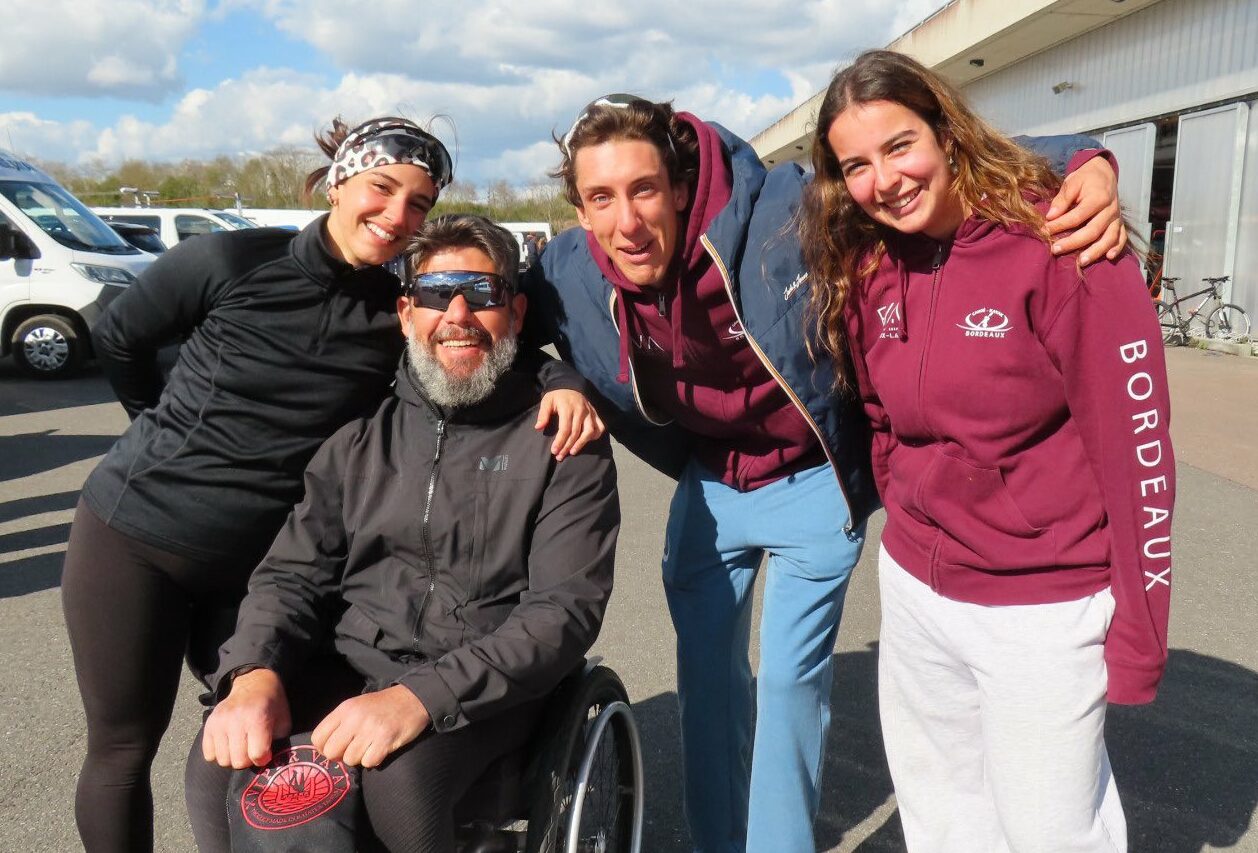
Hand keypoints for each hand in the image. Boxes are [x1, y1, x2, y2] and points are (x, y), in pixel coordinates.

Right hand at [202, 668, 290, 768]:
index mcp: (257, 719)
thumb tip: (268, 763)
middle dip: (248, 760)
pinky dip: (219, 754)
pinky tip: (229, 744)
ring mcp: (219, 723)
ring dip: (233, 758)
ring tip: (241, 747)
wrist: (253, 684)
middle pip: (238, 761)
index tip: (266, 753)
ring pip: (223, 760)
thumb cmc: (272, 705)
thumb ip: (278, 743)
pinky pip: (209, 754)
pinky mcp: (208, 725)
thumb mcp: (283, 721)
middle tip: (252, 750)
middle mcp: (236, 720)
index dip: (263, 758)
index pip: (257, 754)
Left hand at [311, 685, 430, 767]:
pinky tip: (381, 749)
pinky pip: (369, 762)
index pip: (318, 737)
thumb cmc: (382, 706)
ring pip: (350, 759)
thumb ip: (340, 724)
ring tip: (370, 746)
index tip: (337, 747)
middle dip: (341, 756)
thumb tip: (326, 749)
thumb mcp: (357, 706)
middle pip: (331, 752)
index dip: (324, 748)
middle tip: (354, 749)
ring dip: (360, 758)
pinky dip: (374, 759)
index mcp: (344, 709)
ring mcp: (370, 729)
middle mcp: (354, 719)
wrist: (412, 699)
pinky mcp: (385, 740)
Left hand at [536, 389, 604, 460]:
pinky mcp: (595, 414)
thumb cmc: (557, 396)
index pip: (565, 429)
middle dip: (567, 446)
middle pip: (576, 433)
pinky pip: (600, 427)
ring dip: (581, 444)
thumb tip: (538, 427)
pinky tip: (587, 441)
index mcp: (568, 408)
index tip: (554, 451)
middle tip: (560, 456)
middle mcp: (581, 411)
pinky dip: (596, 435)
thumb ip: (543, 414)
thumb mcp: (547, 401)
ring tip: (572, 452)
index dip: (560, 441)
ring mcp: (590, 413)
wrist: (570, 385)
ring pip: (590, 431)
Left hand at [1046, 155, 1126, 265]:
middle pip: (1093, 231)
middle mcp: (1110, 209)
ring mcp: (1116, 218)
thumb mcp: (1072, 182)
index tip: (1045, 230)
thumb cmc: (1085, 179)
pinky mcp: (1120, 223)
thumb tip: (1050, 216)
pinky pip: (1122, 237)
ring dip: (1095, 251)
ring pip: (1109, 238)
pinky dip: (1117, 248)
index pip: (1077, 216)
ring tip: (1081, 262)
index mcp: (1098, 198)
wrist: (1104, 173)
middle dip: (1073, 242)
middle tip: (1055, 250)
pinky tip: (1109, 257)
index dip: (1060, 225)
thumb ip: (1062, 199)